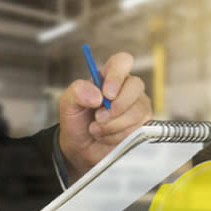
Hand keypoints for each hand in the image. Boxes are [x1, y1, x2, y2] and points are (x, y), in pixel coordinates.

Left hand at [59, 52, 151, 181]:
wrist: (80, 149)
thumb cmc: (76, 122)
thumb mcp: (68, 104)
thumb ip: (77, 92)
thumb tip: (97, 96)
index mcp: (109, 77)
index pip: (122, 62)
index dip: (117, 76)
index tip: (106, 94)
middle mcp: (127, 89)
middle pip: (136, 86)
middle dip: (116, 106)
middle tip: (98, 117)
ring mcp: (137, 107)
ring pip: (136, 112)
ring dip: (112, 125)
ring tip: (96, 129)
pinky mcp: (142, 126)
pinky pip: (137, 129)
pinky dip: (116, 137)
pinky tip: (106, 137)